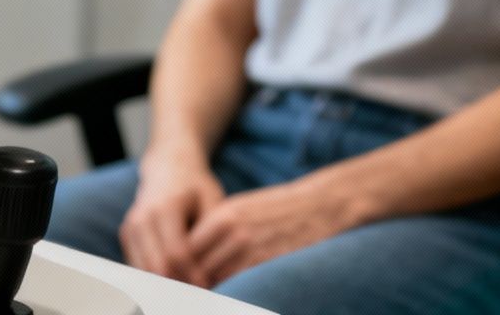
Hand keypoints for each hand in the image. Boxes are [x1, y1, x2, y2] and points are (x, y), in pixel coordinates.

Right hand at [119, 148, 225, 285]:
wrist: (168, 167)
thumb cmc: (195, 186)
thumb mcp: (212, 200)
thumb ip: (211, 232)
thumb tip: (213, 267)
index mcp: (165, 207)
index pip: (177, 253)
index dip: (193, 275)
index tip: (208, 286)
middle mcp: (142, 217)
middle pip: (157, 265)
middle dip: (178, 284)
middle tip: (197, 293)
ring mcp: (131, 226)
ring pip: (143, 269)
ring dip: (164, 284)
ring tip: (186, 288)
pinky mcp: (126, 234)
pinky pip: (136, 265)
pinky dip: (153, 277)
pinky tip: (173, 278)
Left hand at [185, 179, 356, 287]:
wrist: (320, 204)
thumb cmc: (277, 210)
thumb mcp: (241, 210)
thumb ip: (215, 231)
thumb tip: (192, 256)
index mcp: (221, 215)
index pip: (185, 250)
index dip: (181, 269)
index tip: (180, 280)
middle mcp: (232, 230)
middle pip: (196, 267)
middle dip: (191, 282)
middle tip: (187, 293)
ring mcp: (251, 247)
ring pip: (215, 280)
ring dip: (210, 289)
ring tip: (207, 294)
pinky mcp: (269, 262)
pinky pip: (240, 285)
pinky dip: (231, 291)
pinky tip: (232, 294)